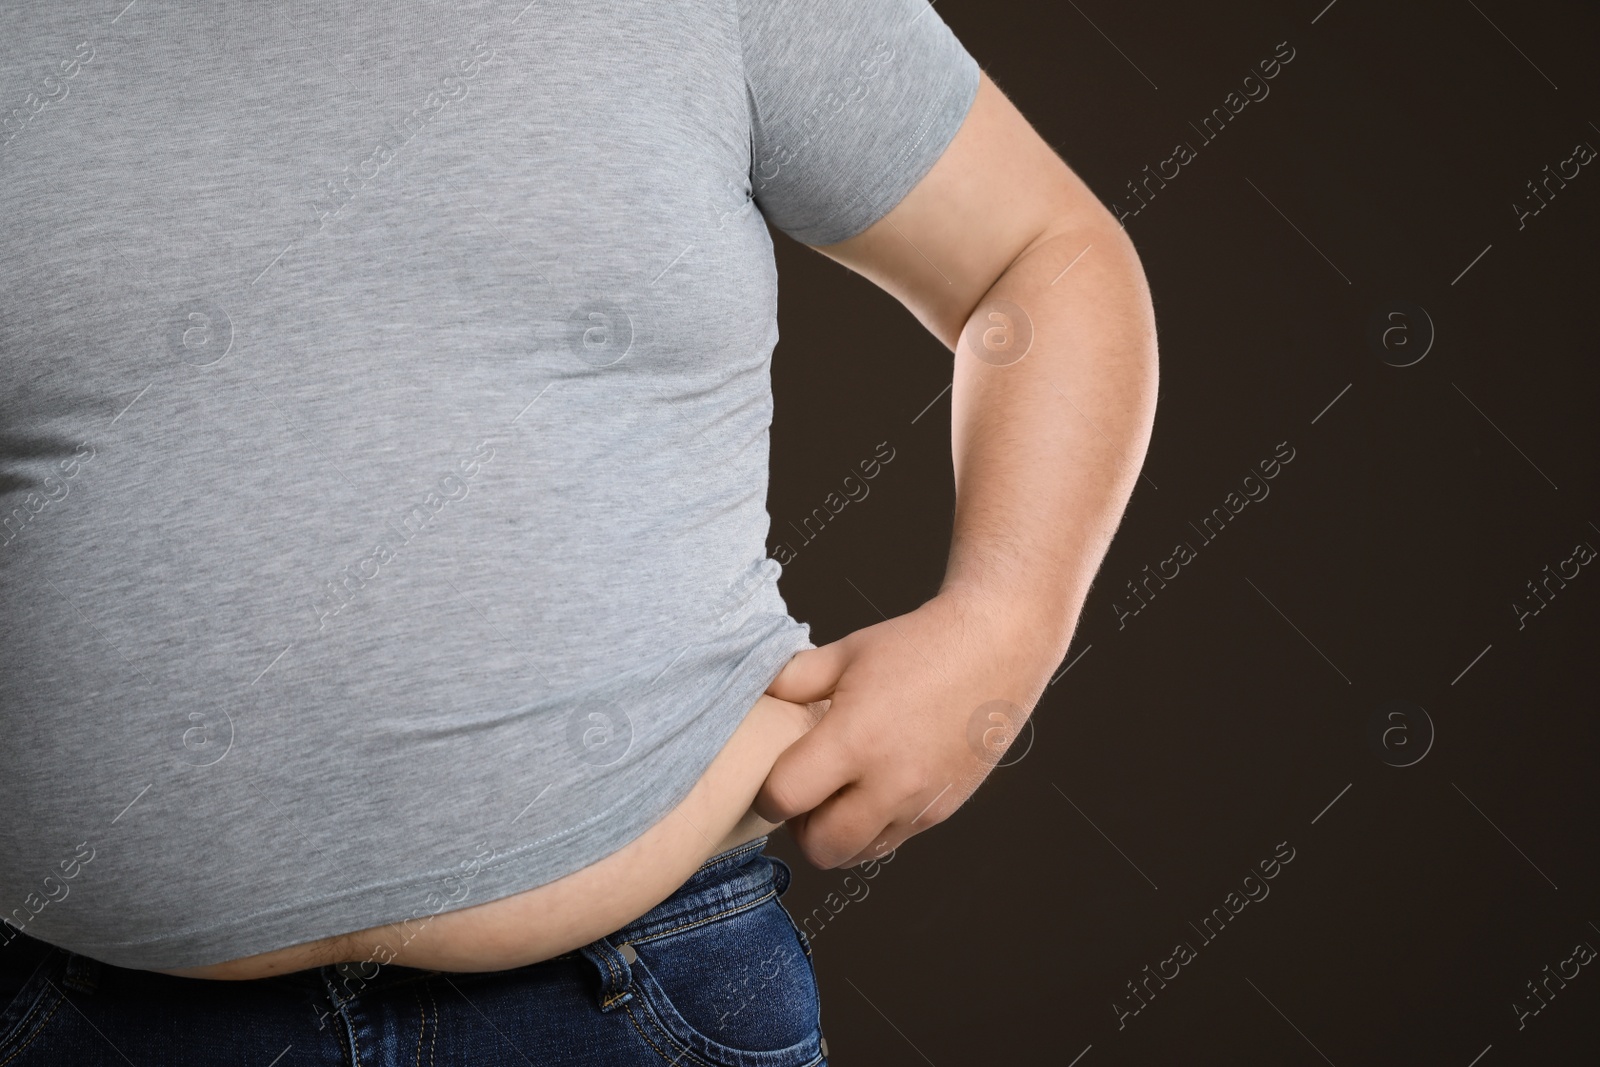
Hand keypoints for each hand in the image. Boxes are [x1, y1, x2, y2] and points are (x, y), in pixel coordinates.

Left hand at [754, 588, 1061, 868]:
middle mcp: (889, 782)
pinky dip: (875, 827)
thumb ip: (792, 681)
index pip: (784, 798)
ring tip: (841, 792)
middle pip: (820, 848)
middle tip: (806, 793)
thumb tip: (754, 697)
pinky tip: (876, 787)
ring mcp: (920, 802)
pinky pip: (893, 842)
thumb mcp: (845, 653)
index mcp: (854, 739)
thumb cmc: (918, 646)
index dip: (768, 793)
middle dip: (801, 827)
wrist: (995, 647)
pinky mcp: (943, 810)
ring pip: (858, 854)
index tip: (773, 776)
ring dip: (839, 833)